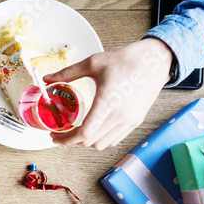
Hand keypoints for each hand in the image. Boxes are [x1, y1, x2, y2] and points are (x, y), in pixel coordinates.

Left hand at [45, 38, 173, 150]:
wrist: (157, 59)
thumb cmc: (127, 59)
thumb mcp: (93, 62)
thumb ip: (68, 73)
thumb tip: (46, 78)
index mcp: (108, 103)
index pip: (84, 134)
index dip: (66, 139)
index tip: (55, 136)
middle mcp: (120, 116)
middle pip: (90, 142)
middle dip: (72, 141)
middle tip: (61, 133)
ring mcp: (130, 121)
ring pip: (102, 144)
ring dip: (87, 141)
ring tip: (76, 131)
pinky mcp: (137, 121)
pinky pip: (115, 139)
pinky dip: (101, 139)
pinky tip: (94, 128)